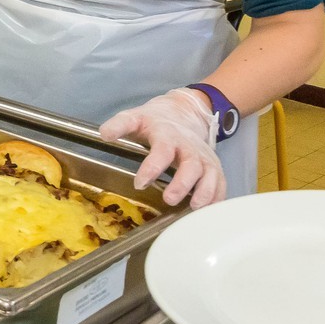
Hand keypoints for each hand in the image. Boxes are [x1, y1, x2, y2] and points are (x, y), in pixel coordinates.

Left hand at [98, 88, 224, 208]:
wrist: (183, 112)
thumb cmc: (154, 121)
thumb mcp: (134, 118)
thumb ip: (119, 125)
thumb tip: (104, 134)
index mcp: (167, 134)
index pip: (162, 151)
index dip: (152, 168)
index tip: (140, 184)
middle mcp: (188, 146)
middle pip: (191, 165)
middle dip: (182, 183)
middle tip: (169, 199)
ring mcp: (203, 157)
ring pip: (210, 174)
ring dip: (205, 192)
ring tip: (194, 208)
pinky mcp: (213, 166)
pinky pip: (220, 182)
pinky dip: (218, 197)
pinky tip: (209, 211)